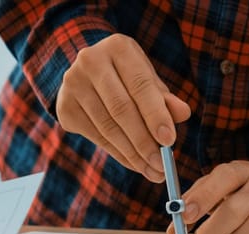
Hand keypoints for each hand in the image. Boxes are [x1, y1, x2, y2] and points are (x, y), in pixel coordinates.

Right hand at [56, 34, 190, 182]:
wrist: (90, 74)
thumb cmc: (128, 77)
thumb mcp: (148, 80)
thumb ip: (165, 98)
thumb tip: (183, 113)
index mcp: (118, 48)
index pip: (140, 86)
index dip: (156, 115)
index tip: (170, 141)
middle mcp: (90, 61)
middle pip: (121, 109)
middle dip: (144, 142)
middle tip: (162, 166)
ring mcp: (72, 84)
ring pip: (108, 128)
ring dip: (133, 154)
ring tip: (152, 171)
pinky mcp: (65, 108)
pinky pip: (97, 137)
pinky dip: (119, 154)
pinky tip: (135, 163)